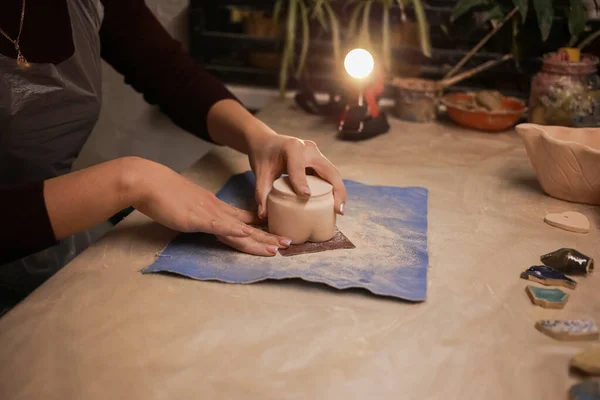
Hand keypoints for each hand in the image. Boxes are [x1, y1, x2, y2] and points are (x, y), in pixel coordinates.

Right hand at [129, 158, 290, 255]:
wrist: (147, 181)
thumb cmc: (163, 193)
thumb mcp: (187, 205)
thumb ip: (200, 214)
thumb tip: (207, 222)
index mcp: (214, 207)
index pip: (242, 221)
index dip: (260, 230)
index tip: (275, 236)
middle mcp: (216, 210)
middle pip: (246, 228)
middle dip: (267, 238)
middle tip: (288, 245)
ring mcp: (207, 214)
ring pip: (238, 230)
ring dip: (258, 239)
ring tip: (276, 247)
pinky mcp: (195, 218)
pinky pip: (218, 226)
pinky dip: (233, 231)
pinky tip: (247, 235)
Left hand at [205, 99, 346, 218]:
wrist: (266, 142)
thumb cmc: (263, 156)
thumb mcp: (260, 173)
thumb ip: (261, 193)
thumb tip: (264, 215)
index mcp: (292, 147)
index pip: (298, 166)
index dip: (302, 182)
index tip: (305, 197)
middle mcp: (308, 148)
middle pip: (329, 170)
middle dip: (337, 190)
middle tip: (338, 210)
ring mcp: (316, 153)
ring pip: (333, 173)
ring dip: (339, 191)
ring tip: (339, 210)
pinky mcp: (319, 160)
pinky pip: (329, 175)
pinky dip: (333, 188)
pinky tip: (334, 203)